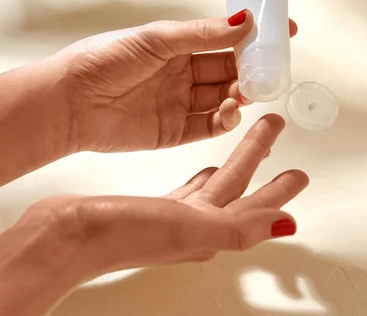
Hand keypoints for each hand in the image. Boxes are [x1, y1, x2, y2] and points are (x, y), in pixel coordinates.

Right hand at [25, 114, 307, 275]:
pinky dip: (201, 174)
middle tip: (274, 130)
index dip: (279, 190)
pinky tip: (203, 167)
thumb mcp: (188, 226)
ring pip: (215, 184)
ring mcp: (172, 216)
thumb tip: (284, 224)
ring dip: (234, 163)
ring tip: (248, 146)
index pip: (254, 205)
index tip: (299, 173)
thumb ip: (238, 224)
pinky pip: (189, 187)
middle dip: (260, 159)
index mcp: (208, 230)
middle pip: (237, 187)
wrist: (66, 235)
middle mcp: (194, 225)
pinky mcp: (151, 205)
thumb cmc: (121, 234)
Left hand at [55, 10, 297, 151]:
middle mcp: (181, 75)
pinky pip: (209, 126)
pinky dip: (224, 120)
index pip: (223, 40)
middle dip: (250, 70)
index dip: (252, 38)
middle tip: (267, 71)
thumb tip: (244, 20)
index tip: (283, 34)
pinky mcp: (174, 132)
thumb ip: (202, 34)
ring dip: (239, 95)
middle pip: (228, 71)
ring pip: (222, 99)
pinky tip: (229, 112)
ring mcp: (179, 103)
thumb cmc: (105, 60)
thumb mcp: (157, 39)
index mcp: (177, 47)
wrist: (70, 102)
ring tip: (244, 92)